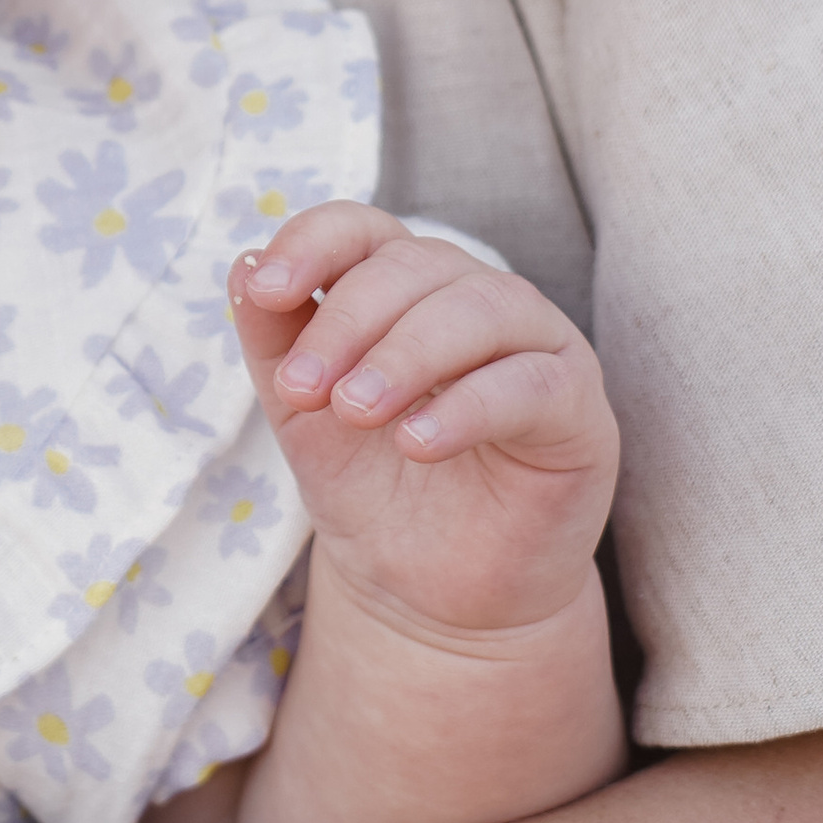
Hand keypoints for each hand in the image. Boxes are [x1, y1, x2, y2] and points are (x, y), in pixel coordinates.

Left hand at [231, 203, 617, 642]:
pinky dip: (467, 406)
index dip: (312, 244)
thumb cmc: (371, 487)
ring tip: (354, 411)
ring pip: (478, 308)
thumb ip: (275, 341)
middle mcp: (475, 296)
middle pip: (413, 265)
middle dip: (347, 321)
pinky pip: (530, 384)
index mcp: (406, 285)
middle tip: (303, 391)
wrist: (429, 594)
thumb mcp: (301, 414)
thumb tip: (243, 266)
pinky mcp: (578, 407)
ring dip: (405, 355)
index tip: (266, 293)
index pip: (362, 228)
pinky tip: (416, 443)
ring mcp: (536, 344)